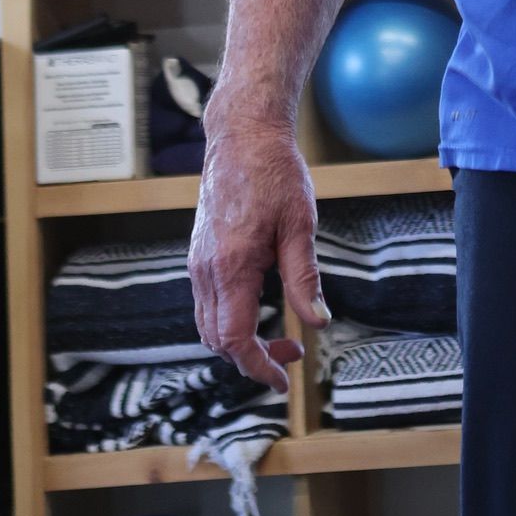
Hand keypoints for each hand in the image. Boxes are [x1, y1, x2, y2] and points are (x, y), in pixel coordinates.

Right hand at [188, 114, 328, 392]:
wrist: (242, 136)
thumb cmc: (274, 174)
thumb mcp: (299, 225)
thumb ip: (304, 277)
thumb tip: (318, 322)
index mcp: (230, 267)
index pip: (235, 339)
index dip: (258, 366)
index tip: (282, 380)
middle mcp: (206, 270)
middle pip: (216, 340)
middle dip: (252, 357)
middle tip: (291, 352)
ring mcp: (198, 262)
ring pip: (208, 324)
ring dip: (239, 340)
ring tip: (279, 335)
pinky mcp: (199, 254)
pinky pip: (208, 303)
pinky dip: (230, 319)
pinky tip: (260, 306)